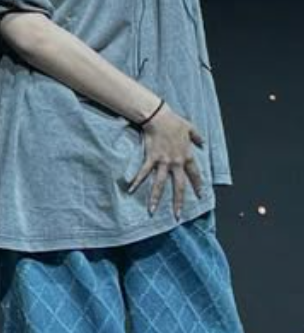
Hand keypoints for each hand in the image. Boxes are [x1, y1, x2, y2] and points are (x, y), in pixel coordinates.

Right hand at [127, 104, 204, 218]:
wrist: (158, 117)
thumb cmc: (174, 121)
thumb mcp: (190, 128)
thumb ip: (197, 137)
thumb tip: (202, 143)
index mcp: (187, 156)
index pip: (195, 175)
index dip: (198, 186)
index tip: (201, 196)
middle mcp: (176, 162)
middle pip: (179, 186)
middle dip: (178, 201)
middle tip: (178, 215)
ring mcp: (163, 162)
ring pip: (160, 183)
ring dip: (155, 197)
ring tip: (152, 210)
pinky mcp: (150, 158)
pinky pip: (143, 172)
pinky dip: (137, 180)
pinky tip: (130, 189)